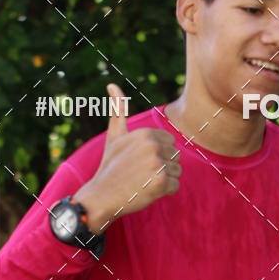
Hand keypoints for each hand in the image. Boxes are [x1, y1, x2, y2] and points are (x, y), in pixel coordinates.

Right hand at [73, 82, 181, 232]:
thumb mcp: (114, 136)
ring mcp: (158, 164)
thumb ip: (118, 110)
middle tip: (141, 173)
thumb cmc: (110, 166)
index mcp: (146, 133)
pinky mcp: (161, 182)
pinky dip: (164, 191)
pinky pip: (175, 186)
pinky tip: (146, 190)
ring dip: (163, 179)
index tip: (140, 160)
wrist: (101, 195)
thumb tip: (112, 84)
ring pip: (177, 171)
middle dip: (162, 166)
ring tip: (143, 181)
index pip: (170, 142)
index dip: (158, 153)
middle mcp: (153, 145)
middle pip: (175, 156)